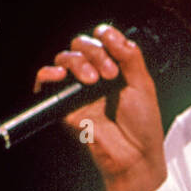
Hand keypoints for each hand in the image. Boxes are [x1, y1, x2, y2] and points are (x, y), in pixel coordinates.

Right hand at [33, 23, 167, 190]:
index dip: (105, 38)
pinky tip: (60, 76)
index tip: (115, 48)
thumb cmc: (142, 126)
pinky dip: (48, 74)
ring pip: (65, 59)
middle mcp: (95, 77)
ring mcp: (79, 90)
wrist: (134, 155)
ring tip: (94, 80)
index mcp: (115, 69)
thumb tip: (112, 34)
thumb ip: (130, 57)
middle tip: (110, 73)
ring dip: (78, 62)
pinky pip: (47, 83)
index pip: (101, 41)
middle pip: (81, 46)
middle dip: (95, 51)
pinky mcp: (65, 106)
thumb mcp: (143, 85)